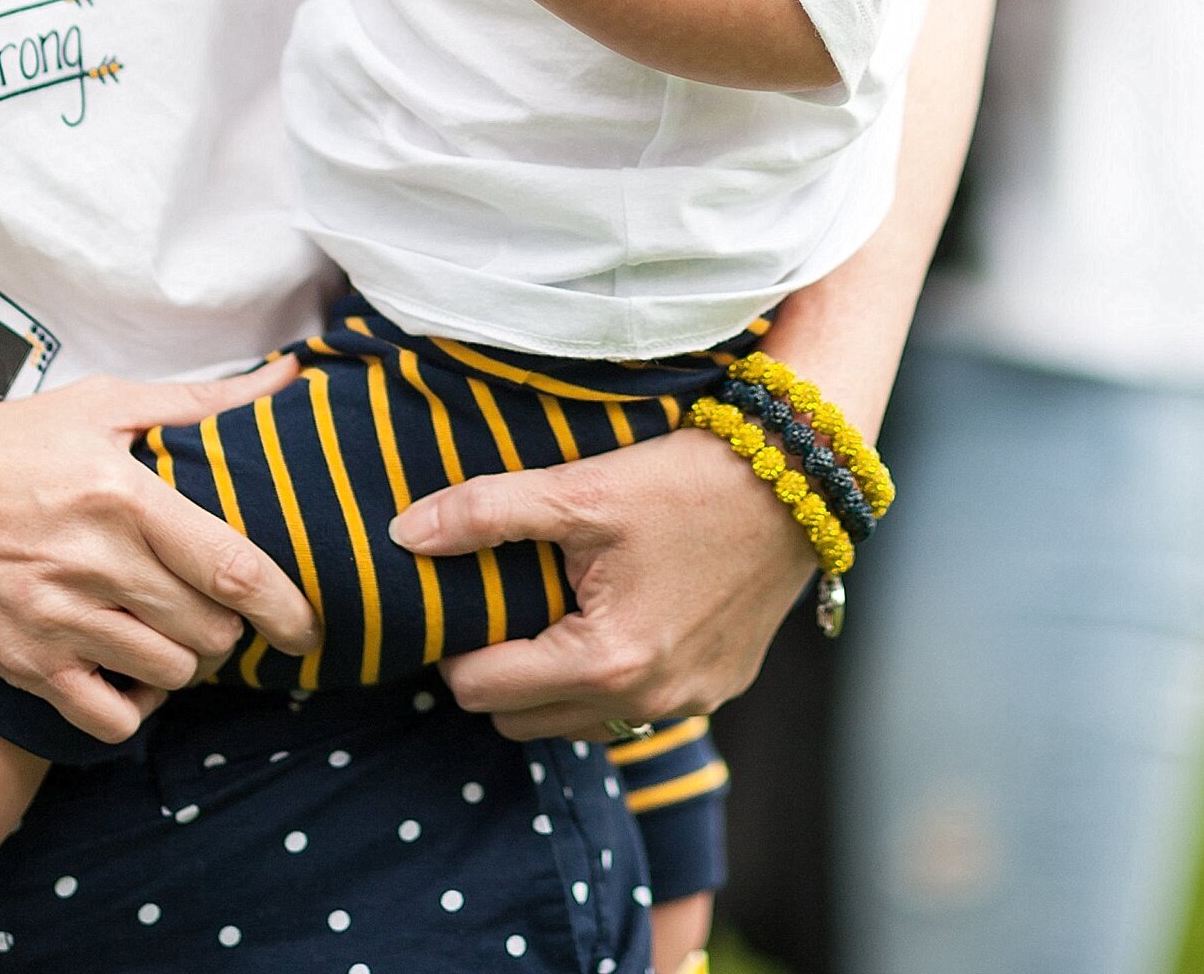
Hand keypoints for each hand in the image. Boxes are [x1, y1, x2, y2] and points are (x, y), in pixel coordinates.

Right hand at [0, 359, 319, 741]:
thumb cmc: (7, 449)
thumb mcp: (98, 404)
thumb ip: (197, 400)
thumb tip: (284, 374)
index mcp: (122, 494)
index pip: (229, 567)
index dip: (284, 605)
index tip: (308, 623)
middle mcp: (94, 562)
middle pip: (210, 628)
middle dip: (232, 627)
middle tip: (220, 609)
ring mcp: (58, 621)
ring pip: (170, 672)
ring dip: (188, 660)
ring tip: (175, 631)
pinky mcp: (27, 667)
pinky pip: (113, 718)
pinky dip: (136, 705)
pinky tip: (130, 670)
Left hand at [389, 428, 809, 737]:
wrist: (798, 480)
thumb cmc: (687, 480)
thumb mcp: (581, 489)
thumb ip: (486, 512)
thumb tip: (405, 535)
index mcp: (604, 664)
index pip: (480, 690)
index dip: (454, 644)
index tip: (461, 598)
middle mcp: (646, 706)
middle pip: (520, 721)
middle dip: (498, 670)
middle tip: (501, 601)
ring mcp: (687, 706)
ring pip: (576, 723)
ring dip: (551, 680)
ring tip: (552, 605)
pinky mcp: (718, 691)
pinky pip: (632, 710)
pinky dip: (608, 677)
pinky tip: (614, 611)